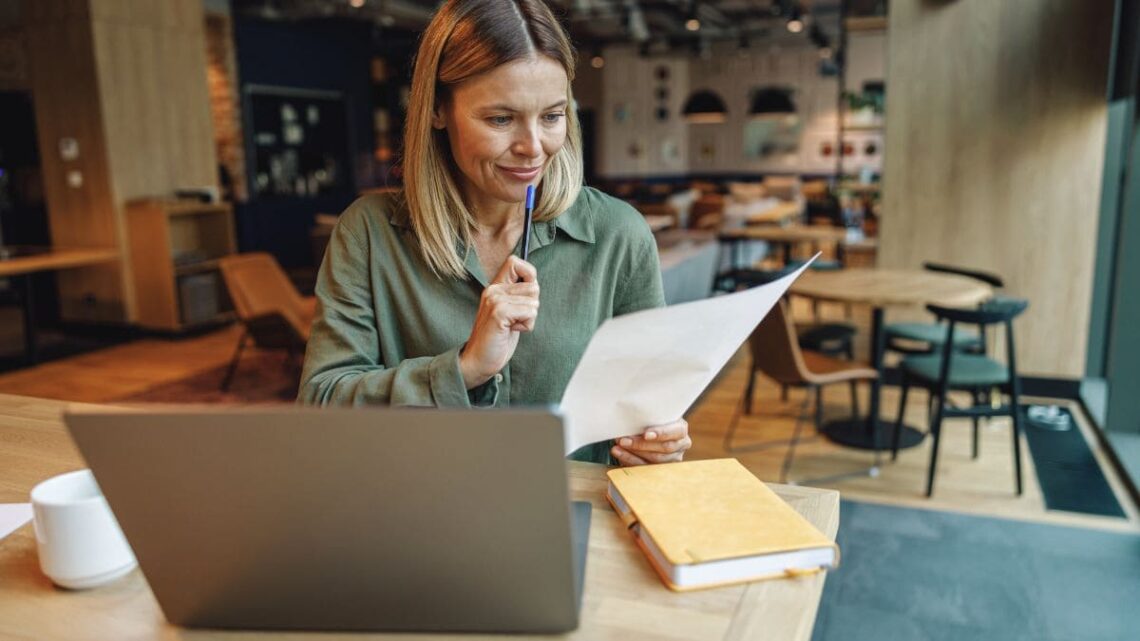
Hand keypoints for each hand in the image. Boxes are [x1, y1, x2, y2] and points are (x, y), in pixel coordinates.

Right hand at [459, 255, 539, 388]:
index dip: (529, 275)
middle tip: (515, 320)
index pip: (516, 262)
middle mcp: (493, 290)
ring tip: (511, 326)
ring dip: (529, 318)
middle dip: (531, 306)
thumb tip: (535, 284)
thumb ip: (518, 296)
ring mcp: (495, 300)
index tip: (525, 296)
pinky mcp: (499, 312)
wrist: (478, 360)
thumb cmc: (496, 339)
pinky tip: (511, 330)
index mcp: (495, 287)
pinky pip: (530, 312)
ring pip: (533, 301)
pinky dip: (526, 325)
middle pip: (533, 286)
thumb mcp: (509, 312)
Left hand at [611, 419, 690, 465]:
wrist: (650, 429)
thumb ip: (648, 416)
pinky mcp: (661, 469)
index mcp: (681, 429)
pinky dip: (630, 459)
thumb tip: (631, 415)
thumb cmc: (650, 420)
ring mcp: (672, 459)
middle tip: (623, 440)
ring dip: (633, 453)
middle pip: (664, 448)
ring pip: (654, 460)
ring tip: (618, 446)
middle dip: (642, 445)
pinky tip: (619, 453)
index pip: (676, 432)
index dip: (661, 433)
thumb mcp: (653, 415)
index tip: (646, 434)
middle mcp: (680, 445)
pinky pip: (645, 467)